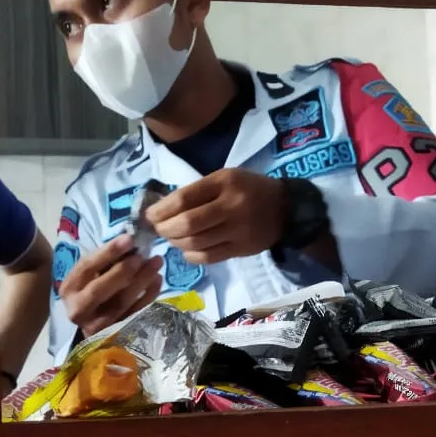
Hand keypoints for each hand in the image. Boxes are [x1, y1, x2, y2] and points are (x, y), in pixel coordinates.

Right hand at [61, 234, 162, 336]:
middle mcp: (78, 309)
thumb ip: (105, 261)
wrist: (93, 321)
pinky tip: (157, 279)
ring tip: (156, 262)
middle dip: (123, 270)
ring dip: (141, 280)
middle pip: (99, 290)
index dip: (107, 252)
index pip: (86, 267)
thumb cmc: (92, 288)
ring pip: (120, 303)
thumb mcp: (90, 274)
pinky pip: (135, 313)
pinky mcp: (116, 333)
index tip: (128, 239)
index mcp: (69, 289)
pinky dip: (148, 295)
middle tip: (141, 255)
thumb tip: (130, 243)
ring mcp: (97, 325)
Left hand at [147, 168, 286, 265]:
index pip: (184, 198)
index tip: (150, 215)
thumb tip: (163, 209)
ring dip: (176, 242)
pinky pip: (208, 257)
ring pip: (196, 243)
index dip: (161, 210)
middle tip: (158, 229)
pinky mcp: (241, 249)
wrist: (285, 209)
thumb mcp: (225, 178)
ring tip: (171, 238)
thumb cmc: (248, 189)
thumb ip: (198, 191)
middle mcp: (231, 206)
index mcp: (224, 182)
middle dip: (165, 229)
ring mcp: (237, 230)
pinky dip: (191, 255)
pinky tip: (186, 249)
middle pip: (187, 224)